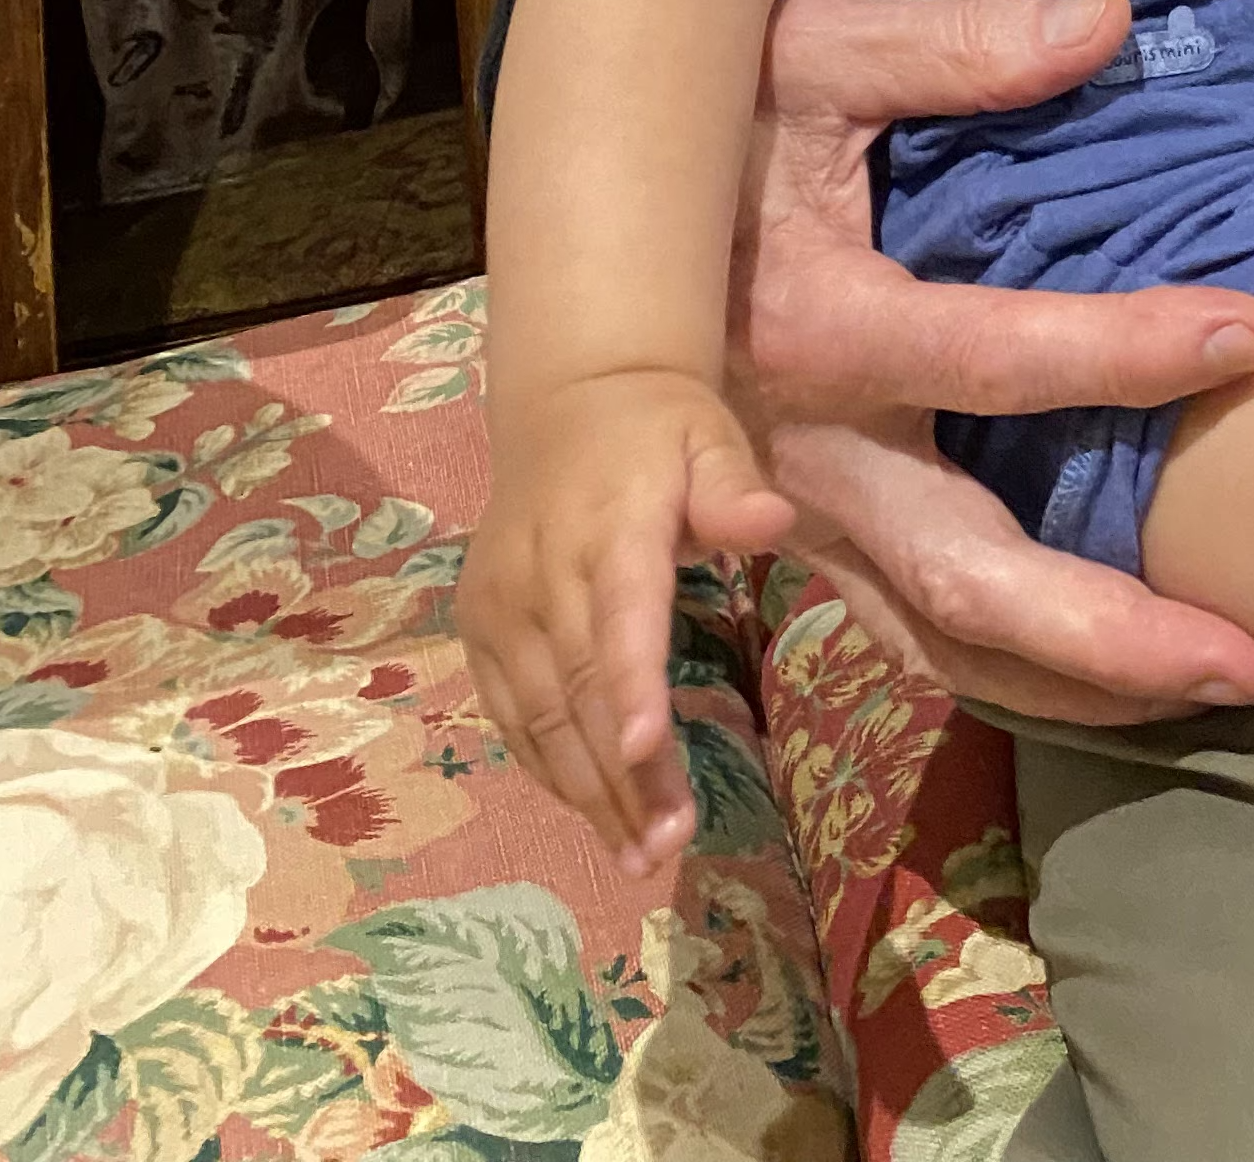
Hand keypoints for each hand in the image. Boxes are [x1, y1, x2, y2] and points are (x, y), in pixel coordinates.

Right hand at [458, 367, 792, 875]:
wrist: (567, 400)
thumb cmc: (658, 426)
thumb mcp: (709, 431)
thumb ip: (735, 483)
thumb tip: (774, 521)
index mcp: (607, 524)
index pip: (618, 615)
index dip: (630, 687)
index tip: (647, 751)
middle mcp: (542, 572)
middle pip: (581, 687)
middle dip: (623, 774)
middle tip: (668, 845)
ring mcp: (501, 605)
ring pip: (539, 716)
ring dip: (586, 790)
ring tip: (638, 853)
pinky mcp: (479, 627)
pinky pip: (510, 713)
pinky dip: (547, 767)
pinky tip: (591, 811)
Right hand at [729, 0, 1253, 724]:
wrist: (591, 212)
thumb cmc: (720, 119)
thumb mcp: (819, 54)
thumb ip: (959, 47)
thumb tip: (1107, 21)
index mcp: (817, 325)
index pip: (996, 355)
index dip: (1129, 349)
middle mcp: (805, 451)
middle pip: (967, 575)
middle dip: (1111, 631)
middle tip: (1247, 661)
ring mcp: (796, 518)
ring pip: (935, 642)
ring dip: (1074, 683)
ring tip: (1208, 689)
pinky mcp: (798, 543)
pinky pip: (900, 637)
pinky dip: (1001, 676)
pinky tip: (1098, 687)